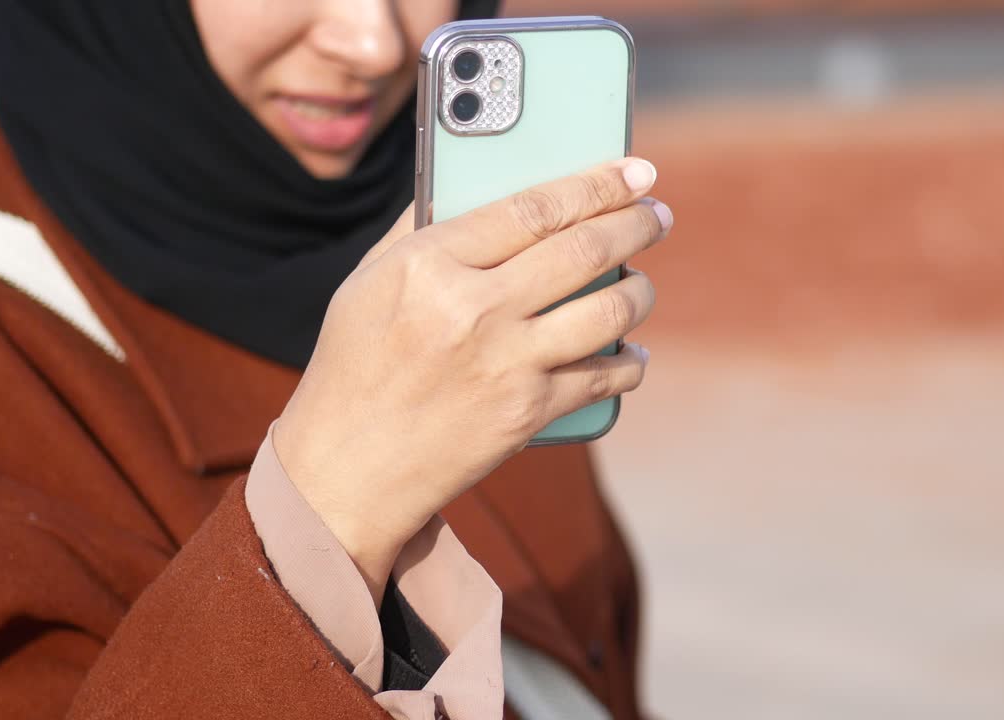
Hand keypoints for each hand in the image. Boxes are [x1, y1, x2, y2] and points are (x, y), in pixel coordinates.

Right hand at [273, 158, 671, 602]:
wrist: (347, 469)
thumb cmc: (355, 365)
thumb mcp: (369, 281)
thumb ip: (423, 228)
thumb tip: (477, 181)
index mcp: (429, 264)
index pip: (533, 207)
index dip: (596, 183)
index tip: (634, 170)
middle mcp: (473, 309)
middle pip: (583, 249)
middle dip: (636, 225)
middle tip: (656, 215)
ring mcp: (506, 364)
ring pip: (608, 310)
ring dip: (641, 291)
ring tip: (643, 282)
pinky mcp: (528, 413)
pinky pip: (605, 377)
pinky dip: (630, 363)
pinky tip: (632, 354)